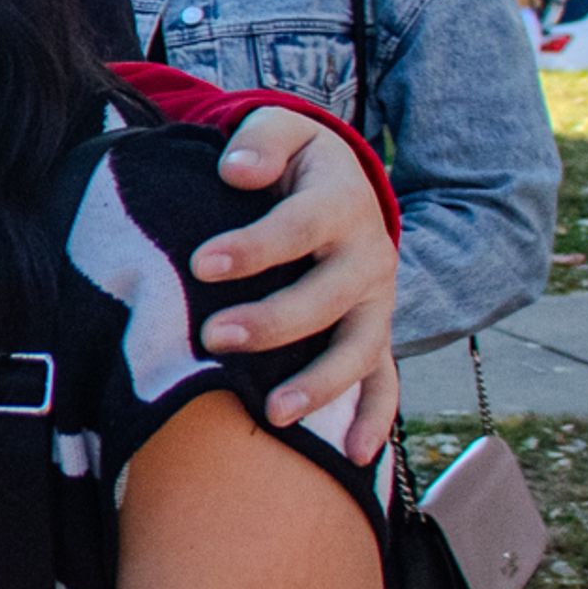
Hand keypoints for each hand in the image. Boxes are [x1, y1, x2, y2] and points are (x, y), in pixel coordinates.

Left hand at [195, 106, 400, 463]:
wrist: (341, 185)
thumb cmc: (294, 161)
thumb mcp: (282, 130)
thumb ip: (260, 140)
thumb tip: (237, 169)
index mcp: (342, 205)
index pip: (299, 227)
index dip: (254, 247)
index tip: (202, 263)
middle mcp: (367, 258)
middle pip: (328, 298)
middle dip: (274, 322)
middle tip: (214, 336)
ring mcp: (376, 303)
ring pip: (359, 349)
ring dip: (320, 384)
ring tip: (271, 412)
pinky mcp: (374, 334)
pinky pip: (385, 383)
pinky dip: (375, 420)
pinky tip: (355, 458)